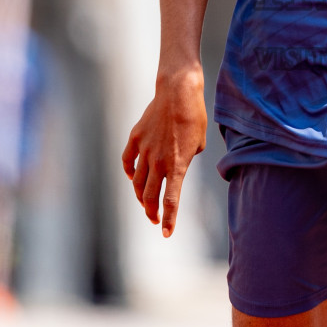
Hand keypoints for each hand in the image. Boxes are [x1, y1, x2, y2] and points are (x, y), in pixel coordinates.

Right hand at [121, 67, 207, 236]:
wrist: (178, 92)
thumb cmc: (194, 116)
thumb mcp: (198, 143)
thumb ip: (187, 159)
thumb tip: (177, 164)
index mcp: (177, 165)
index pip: (171, 201)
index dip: (169, 220)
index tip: (166, 233)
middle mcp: (158, 161)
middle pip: (149, 196)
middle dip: (152, 212)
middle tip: (155, 220)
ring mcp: (144, 150)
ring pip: (137, 182)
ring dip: (140, 197)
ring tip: (145, 204)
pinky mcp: (135, 138)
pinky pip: (128, 161)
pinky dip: (130, 173)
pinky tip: (133, 178)